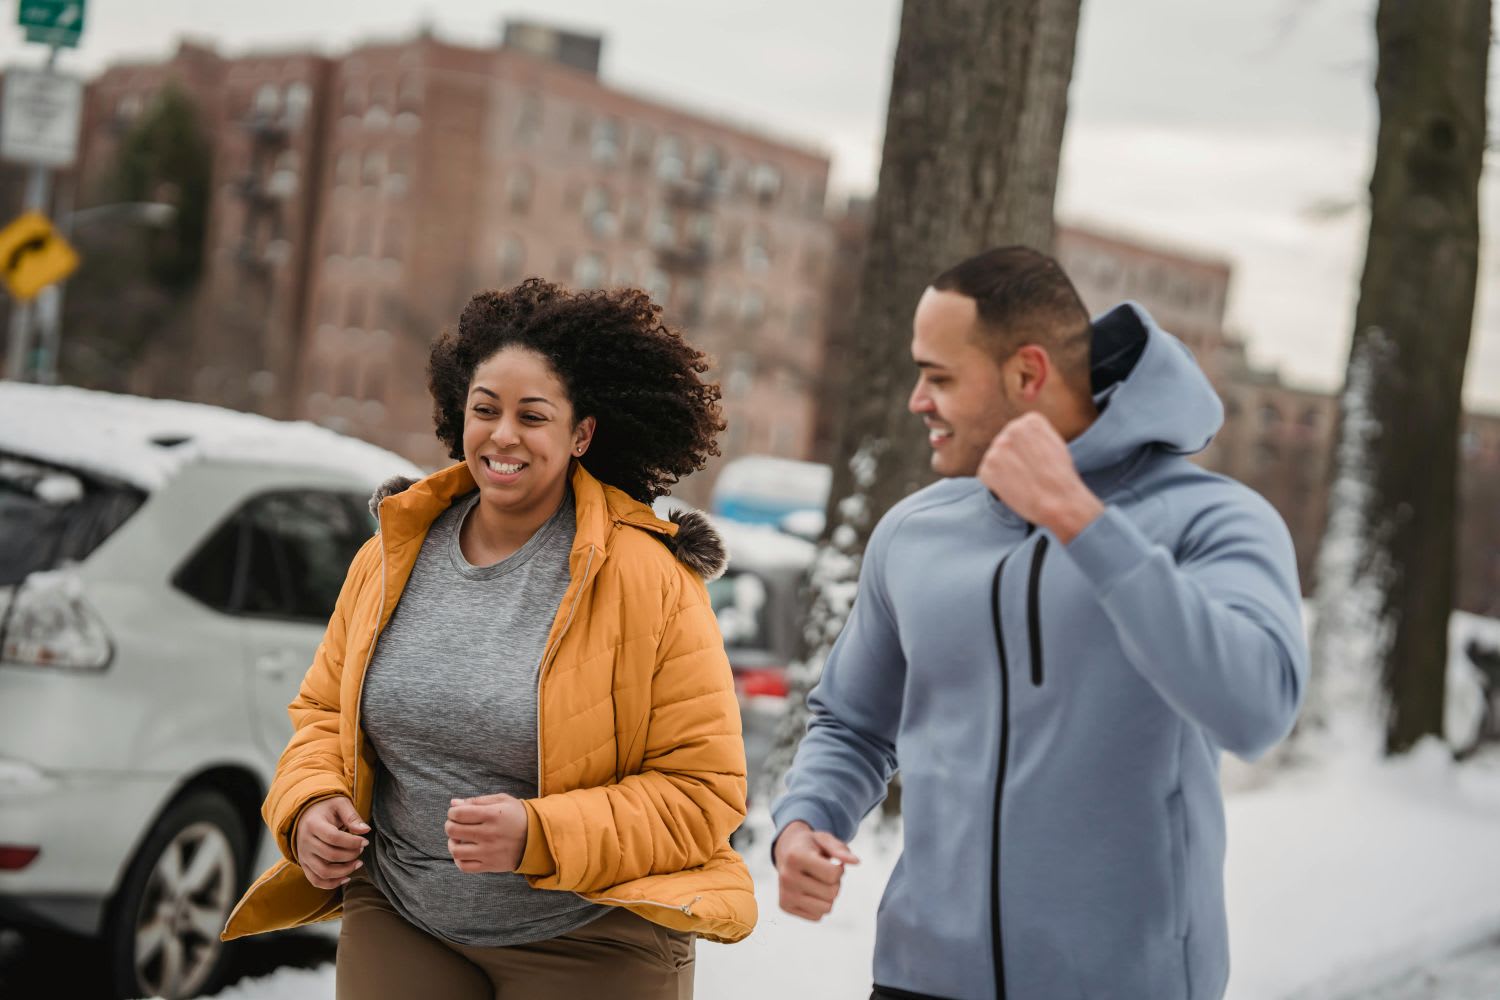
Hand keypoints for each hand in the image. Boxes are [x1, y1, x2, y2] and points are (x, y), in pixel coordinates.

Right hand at [295, 796, 368, 889]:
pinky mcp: (304, 865)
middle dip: (351, 855)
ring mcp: (303, 856)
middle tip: (362, 849)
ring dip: (344, 871)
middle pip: (330, 855)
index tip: (366, 841)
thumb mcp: (340, 804)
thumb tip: (366, 831)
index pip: (334, 838)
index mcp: (313, 824)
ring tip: (358, 863)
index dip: (352, 842)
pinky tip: (346, 877)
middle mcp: (305, 842)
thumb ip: (352, 817)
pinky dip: (331, 884)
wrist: (305, 814)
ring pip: (323, 872)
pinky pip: (316, 880)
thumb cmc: (326, 808)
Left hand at [446, 793, 528, 873]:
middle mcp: (488, 834)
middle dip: (449, 825)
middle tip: (455, 824)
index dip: (452, 812)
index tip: (456, 813)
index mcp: (492, 815)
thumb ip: (477, 801)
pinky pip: (465, 866)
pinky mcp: (490, 865)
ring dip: (452, 843)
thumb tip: (453, 803)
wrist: (538, 837)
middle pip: (453, 831)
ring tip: (457, 839)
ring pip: (456, 850)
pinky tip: (463, 852)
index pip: (458, 814)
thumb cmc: (518, 815)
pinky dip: (458, 860)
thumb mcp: (502, 800)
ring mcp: (488, 851)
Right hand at [775, 821, 859, 921]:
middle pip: (831, 893)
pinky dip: (819, 905)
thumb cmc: (810, 845)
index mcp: (795, 857)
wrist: (786, 850)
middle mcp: (787, 877)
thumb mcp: (825, 839)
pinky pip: (817, 916)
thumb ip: (841, 850)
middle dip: (835, 883)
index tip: (832, 863)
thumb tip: (856, 862)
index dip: (839, 870)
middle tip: (824, 873)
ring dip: (828, 896)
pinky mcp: (785, 906)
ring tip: (818, 882)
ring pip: (826, 908)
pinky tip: (810, 891)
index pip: (832, 875)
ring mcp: (785, 894)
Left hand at [978, 412, 1103, 542]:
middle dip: (1013, 459)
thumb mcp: (1054, 444)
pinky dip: (996, 484)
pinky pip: (986, 475)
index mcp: (1031, 420)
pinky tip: (1013, 489)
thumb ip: (1034, 436)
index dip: (1028, 450)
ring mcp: (997, 448)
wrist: (1059, 501)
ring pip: (995, 459)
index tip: (1039, 461)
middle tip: (1029, 474)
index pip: (1020, 431)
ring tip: (1023, 482)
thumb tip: (1019, 437)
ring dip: (1004, 471)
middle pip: (1006, 444)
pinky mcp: (987, 467)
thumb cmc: (1061, 477)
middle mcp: (1012, 428)